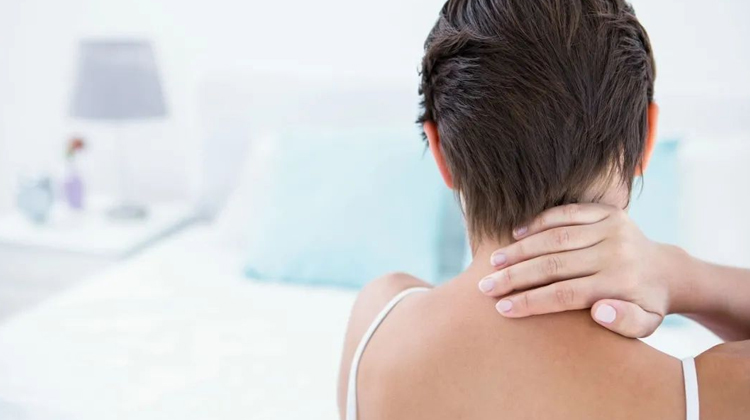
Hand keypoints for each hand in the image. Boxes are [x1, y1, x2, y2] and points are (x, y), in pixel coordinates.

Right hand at [478, 203, 680, 337]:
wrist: (667, 270)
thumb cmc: (646, 304)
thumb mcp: (646, 324)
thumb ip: (625, 323)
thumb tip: (599, 311)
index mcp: (620, 283)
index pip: (565, 294)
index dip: (530, 302)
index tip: (502, 308)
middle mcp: (615, 253)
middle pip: (554, 265)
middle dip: (515, 276)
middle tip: (486, 285)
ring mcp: (611, 228)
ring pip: (556, 238)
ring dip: (521, 249)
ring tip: (494, 262)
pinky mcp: (608, 212)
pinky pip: (568, 213)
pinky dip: (540, 222)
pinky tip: (516, 234)